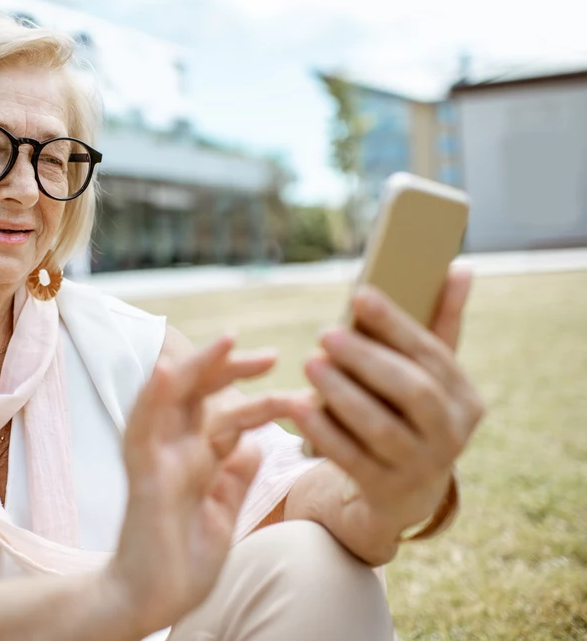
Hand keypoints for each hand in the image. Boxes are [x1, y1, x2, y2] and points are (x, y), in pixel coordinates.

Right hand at [106, 335, 296, 635]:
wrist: (153, 601)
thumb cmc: (183, 560)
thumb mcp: (223, 513)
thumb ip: (235, 477)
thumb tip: (254, 444)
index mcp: (197, 459)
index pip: (226, 413)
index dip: (256, 395)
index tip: (293, 387)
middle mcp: (176, 451)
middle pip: (200, 394)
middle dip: (231, 369)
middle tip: (269, 355)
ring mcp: (157, 459)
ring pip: (173, 399)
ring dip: (196, 368)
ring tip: (225, 341)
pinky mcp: (143, 476)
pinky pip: (143, 429)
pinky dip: (152, 398)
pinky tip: (165, 373)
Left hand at [292, 265, 485, 536]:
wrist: (407, 495)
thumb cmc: (412, 415)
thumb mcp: (430, 377)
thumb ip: (441, 324)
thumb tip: (459, 267)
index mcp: (465, 398)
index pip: (433, 354)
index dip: (396, 324)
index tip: (360, 295)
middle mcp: (451, 433)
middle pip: (413, 391)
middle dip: (368, 359)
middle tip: (325, 333)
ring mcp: (420, 466)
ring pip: (381, 427)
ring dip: (342, 393)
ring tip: (309, 364)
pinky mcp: (385, 490)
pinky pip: (351, 458)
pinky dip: (323, 431)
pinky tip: (296, 406)